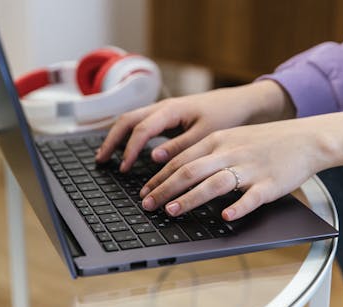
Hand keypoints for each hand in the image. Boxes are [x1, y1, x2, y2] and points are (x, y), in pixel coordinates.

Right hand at [95, 81, 291, 171]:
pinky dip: (130, 137)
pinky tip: (128, 150)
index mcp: (171, 109)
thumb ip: (180, 146)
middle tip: (101, 161)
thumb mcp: (206, 134)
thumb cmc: (226, 116)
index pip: (141, 129)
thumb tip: (154, 158)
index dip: (130, 149)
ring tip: (107, 157)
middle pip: (127, 120)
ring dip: (117, 137)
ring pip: (131, 120)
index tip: (123, 168)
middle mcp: (163, 107)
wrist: (241, 103)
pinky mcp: (168, 117)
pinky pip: (142, 124)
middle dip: (112, 140)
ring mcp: (164, 111)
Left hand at [139, 108, 342, 220]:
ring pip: (214, 183)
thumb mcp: (232, 137)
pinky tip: (224, 217)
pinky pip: (251, 197)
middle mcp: (230, 152)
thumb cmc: (266, 141)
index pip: (181, 160)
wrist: (306, 138)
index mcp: (219, 140)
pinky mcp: (269, 184)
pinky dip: (237, 207)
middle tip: (147, 205)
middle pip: (190, 171)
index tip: (145, 191)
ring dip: (190, 198)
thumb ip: (207, 151)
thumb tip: (179, 168)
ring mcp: (250, 168)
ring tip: (172, 210)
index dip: (159, 177)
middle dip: (164, 189)